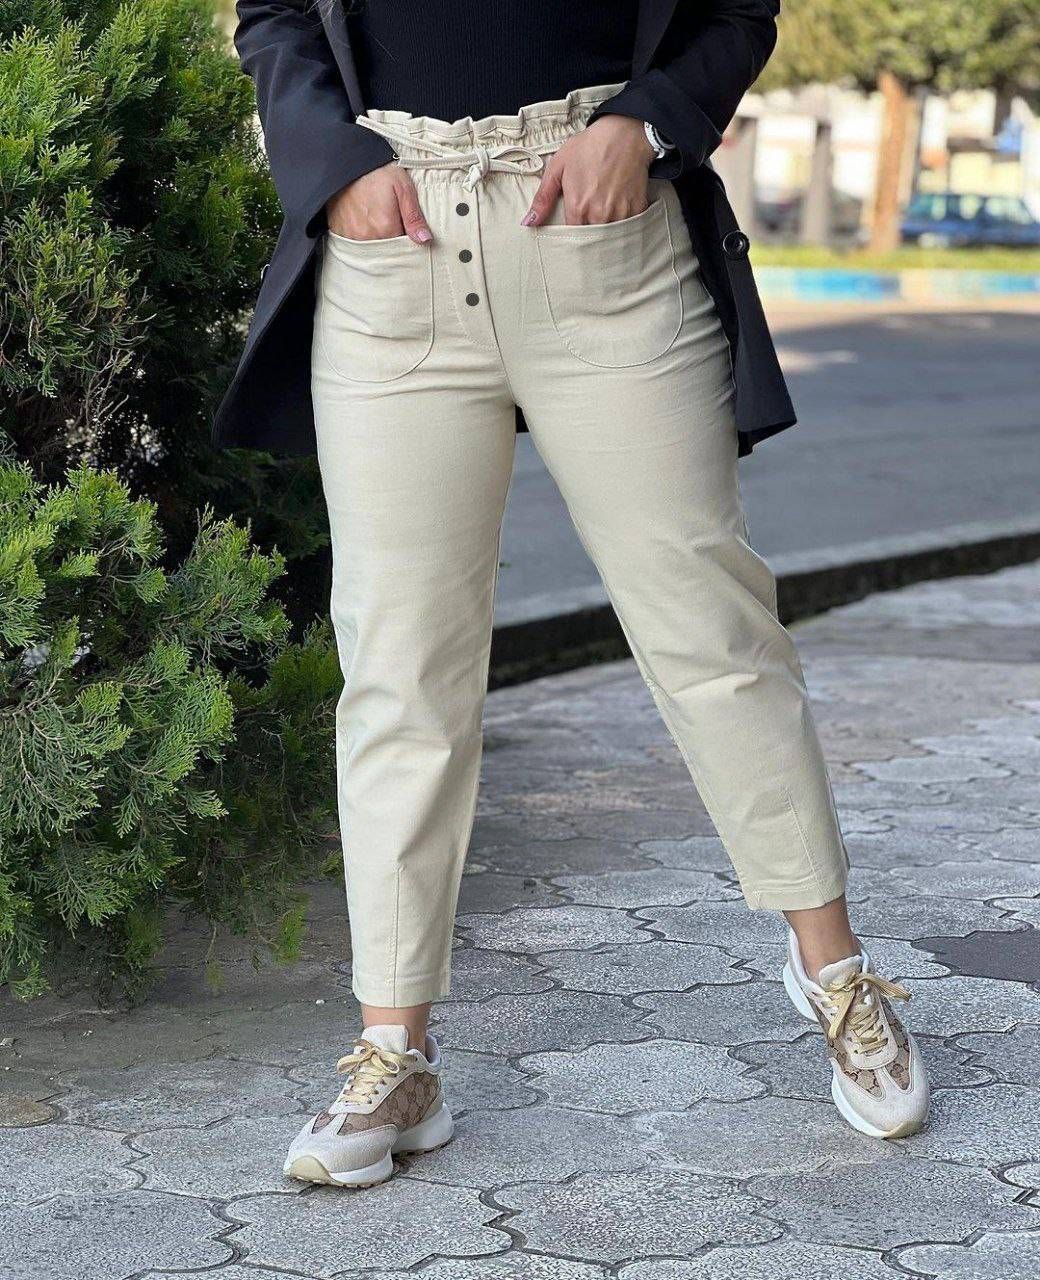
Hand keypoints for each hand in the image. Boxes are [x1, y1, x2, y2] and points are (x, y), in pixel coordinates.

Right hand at [326, 163, 432, 243]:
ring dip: (379, 242)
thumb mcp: (403, 188)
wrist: (347, 162)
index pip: (404, 250)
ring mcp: (351, 237)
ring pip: (372, 250)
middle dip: (394, 243)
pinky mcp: (340, 234)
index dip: (409, 242)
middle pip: (388, 252)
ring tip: (379, 222)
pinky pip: (356, 247)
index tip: (409, 231)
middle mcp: (367, 237)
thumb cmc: (376, 172)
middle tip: (394, 223)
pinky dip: (363, 240)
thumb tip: (425, 240)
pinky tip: (366, 225)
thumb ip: (414, 217)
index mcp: (386, 228)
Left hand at [522, 116, 654, 226]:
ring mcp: (620, 214)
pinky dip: (623, 224)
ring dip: (605, 233)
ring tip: (604, 214)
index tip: (572, 229)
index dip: (570, 236)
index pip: (571, 238)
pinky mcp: (637, 210)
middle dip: (588, 237)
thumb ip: (543, 198)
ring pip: (610, 237)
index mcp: (578, 208)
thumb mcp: (558, 167)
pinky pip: (628, 228)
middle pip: (591, 240)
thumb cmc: (589, 147)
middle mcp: (599, 215)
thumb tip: (528, 223)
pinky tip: (619, 209)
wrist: (624, 133)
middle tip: (588, 224)